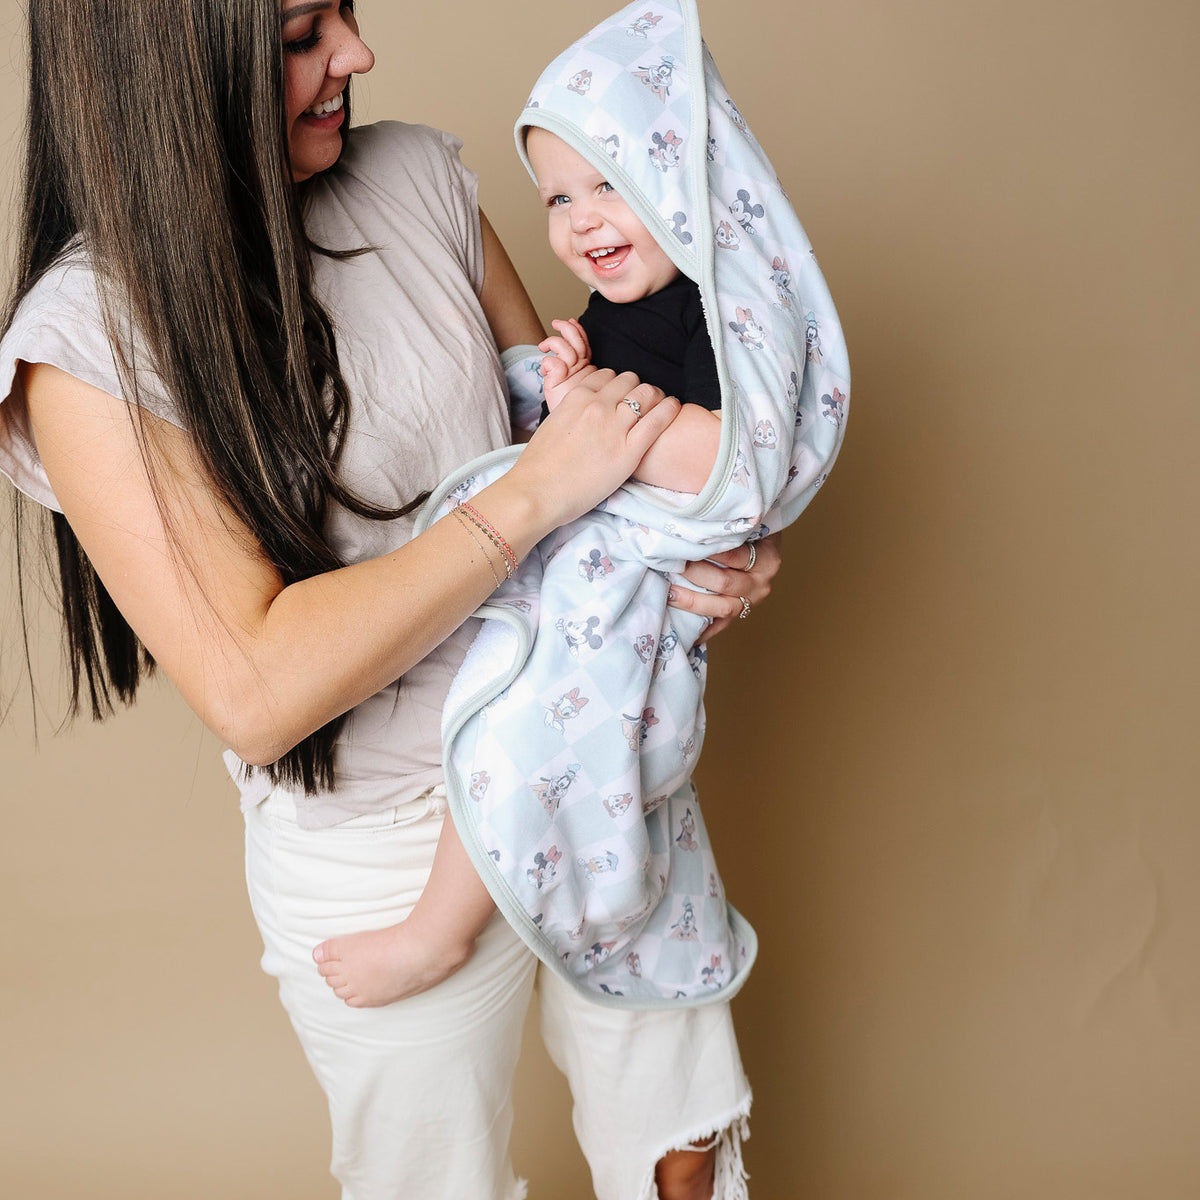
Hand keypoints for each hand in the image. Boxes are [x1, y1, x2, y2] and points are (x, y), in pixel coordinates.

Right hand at [512, 368, 679, 528]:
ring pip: (647, 393)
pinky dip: (669, 409)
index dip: (617, 384)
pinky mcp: (629, 451)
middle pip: (629, 380)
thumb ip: (571, 412)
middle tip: (643, 400)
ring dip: (656, 395)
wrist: (538, 492)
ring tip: (661, 403)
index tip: (622, 394)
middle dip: (637, 388)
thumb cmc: (540, 466)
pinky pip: (657, 420)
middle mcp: (597, 406)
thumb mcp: (553, 425)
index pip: (606, 375)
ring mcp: (614, 427)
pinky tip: (674, 407)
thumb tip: (580, 412)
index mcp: (576, 397)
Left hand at [539, 318, 593, 409]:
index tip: (571, 321)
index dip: (578, 330)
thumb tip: (559, 353)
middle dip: (567, 328)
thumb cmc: (570, 409)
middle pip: (578, 342)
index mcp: (587, 369)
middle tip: (556, 323)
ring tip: (544, 346)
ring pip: (566, 349)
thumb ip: (570, 368)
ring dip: (553, 342)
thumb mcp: (572, 386)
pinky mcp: (559, 382)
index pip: (584, 344)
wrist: (569, 430)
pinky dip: (547, 361)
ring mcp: (571, 376)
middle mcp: (581, 370)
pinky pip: (553, 363)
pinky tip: (544, 368)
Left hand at [668, 533, 782, 642]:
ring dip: (692, 601)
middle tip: (673, 564)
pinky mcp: (739, 614)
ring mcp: (750, 602)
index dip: (709, 551)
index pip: (735, 556)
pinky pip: (719, 626)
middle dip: (695, 574)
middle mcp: (761, 584)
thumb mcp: (748, 525)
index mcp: (766, 560)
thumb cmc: (751, 533)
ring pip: (721, 608)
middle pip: (724, 583)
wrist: (763, 547)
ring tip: (670, 592)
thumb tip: (697, 525)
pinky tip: (682, 629)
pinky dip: (702, 631)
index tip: (686, 544)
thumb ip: (730, 527)